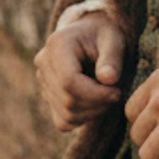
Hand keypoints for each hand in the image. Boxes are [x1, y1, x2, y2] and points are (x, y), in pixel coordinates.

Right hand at [34, 13, 125, 132]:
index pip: (69, 81)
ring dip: (93, 112)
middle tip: (116, 93)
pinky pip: (62, 122)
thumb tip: (108, 79)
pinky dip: (82, 119)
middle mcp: (43, 63)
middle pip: (68, 100)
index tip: (117, 91)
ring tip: (107, 96)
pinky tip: (95, 103)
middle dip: (98, 104)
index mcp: (57, 45)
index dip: (96, 93)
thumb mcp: (113, 40)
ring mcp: (42, 81)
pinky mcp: (47, 96)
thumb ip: (112, 58)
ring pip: (66, 114)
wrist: (90, 36)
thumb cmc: (103, 36)